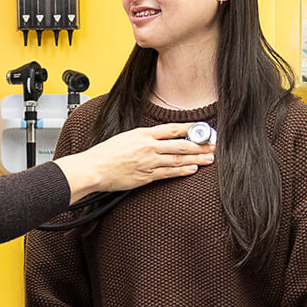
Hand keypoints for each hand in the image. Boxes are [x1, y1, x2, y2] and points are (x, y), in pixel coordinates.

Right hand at [55, 124, 214, 201]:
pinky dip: (181, 171)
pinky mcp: (145, 177)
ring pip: (177, 159)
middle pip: (180, 145)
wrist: (93, 169)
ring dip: (196, 159)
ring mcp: (148, 162)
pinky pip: (168, 173)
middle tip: (213, 146)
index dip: (190, 129)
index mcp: (143, 134)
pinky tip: (192, 169)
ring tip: (209, 159)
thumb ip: (144, 137)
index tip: (202, 129)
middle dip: (199, 146)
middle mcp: (148, 147)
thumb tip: (159, 138)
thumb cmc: (105, 154)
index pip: (172, 129)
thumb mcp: (125, 137)